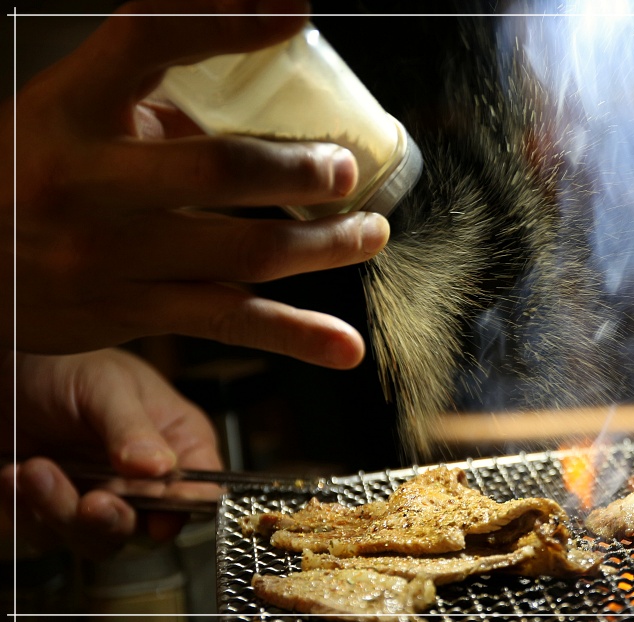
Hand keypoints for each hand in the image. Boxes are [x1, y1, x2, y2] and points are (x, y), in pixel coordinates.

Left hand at [2, 348, 222, 558]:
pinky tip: (12, 475)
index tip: (160, 517)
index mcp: (178, 440)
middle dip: (113, 519)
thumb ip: (132, 427)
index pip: (201, 487)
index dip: (184, 507)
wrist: (6, 368)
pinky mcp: (55, 508)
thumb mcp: (106, 385)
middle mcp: (145, 476)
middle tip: (92, 502)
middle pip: (148, 527)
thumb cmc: (66, 362)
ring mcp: (101, 494)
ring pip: (96, 538)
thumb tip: (160, 465)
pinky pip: (45, 534)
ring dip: (61, 511)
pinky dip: (26, 511)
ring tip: (34, 469)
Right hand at [4, 0, 389, 368]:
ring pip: (243, 252)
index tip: (295, 15)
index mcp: (70, 109)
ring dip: (324, 246)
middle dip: (298, 171)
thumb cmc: (35, 174)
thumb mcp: (69, 115)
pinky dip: (296, 338)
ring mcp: (110, 255)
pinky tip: (344, 347)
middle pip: (218, 170)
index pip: (148, 40)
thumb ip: (149, 95)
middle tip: (345, 170)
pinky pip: (230, 324)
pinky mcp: (133, 312)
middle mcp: (87, 182)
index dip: (225, 23)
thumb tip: (259, 62)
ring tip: (370, 232)